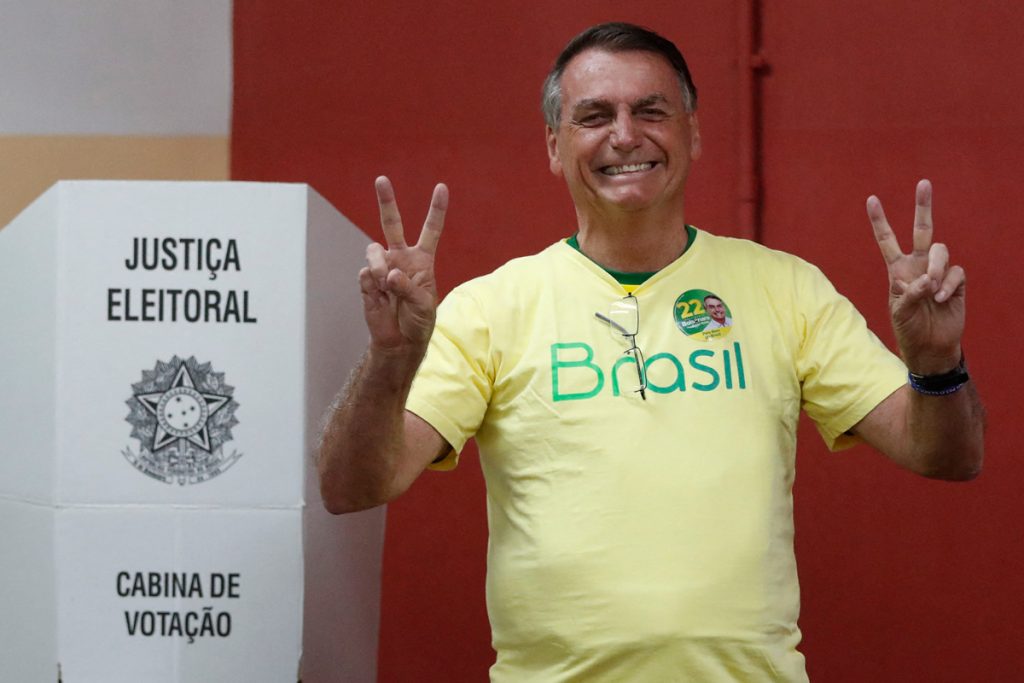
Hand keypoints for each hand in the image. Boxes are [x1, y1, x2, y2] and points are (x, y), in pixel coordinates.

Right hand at [359, 176, 447, 353]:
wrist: (399, 341)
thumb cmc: (418, 321)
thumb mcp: (424, 304)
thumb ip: (409, 287)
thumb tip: (389, 274)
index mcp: (422, 260)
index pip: (431, 230)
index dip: (436, 209)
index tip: (441, 187)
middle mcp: (401, 258)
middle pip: (392, 224)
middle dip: (386, 201)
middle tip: (381, 179)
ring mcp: (382, 267)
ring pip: (374, 250)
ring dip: (381, 266)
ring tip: (387, 285)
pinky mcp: (367, 280)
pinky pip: (366, 272)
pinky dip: (374, 285)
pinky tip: (380, 296)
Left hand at [867, 179, 963, 373]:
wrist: (930, 346)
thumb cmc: (909, 329)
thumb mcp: (898, 312)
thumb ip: (908, 293)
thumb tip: (927, 280)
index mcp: (897, 270)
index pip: (887, 241)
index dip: (879, 221)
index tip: (871, 199)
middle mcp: (918, 266)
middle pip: (922, 230)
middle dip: (923, 206)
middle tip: (923, 183)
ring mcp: (938, 272)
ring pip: (940, 250)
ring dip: (935, 268)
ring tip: (931, 289)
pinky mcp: (956, 282)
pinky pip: (955, 271)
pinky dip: (947, 284)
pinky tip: (941, 299)